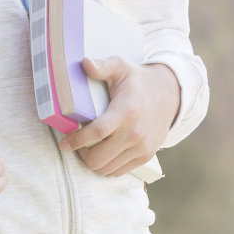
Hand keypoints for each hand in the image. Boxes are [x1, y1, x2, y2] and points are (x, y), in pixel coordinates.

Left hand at [58, 58, 178, 176]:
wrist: (170, 94)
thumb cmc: (137, 80)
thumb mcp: (120, 66)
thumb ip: (102, 66)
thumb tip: (84, 62)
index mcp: (126, 112)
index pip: (98, 132)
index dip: (77, 141)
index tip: (63, 143)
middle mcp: (135, 134)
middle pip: (99, 158)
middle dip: (81, 154)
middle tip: (75, 144)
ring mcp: (142, 148)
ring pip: (107, 168)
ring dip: (93, 161)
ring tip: (87, 148)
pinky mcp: (146, 156)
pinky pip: (119, 171)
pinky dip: (107, 166)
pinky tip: (102, 153)